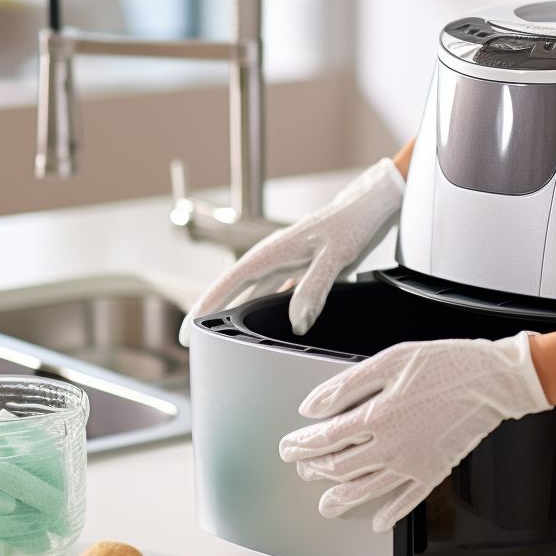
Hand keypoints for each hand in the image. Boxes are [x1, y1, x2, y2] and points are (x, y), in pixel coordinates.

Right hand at [178, 158, 404, 345]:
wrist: (366, 208)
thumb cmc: (350, 225)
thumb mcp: (336, 256)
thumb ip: (314, 288)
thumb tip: (296, 325)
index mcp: (271, 253)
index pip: (228, 284)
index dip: (205, 309)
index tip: (188, 334)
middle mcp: (270, 259)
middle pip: (232, 292)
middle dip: (210, 317)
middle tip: (194, 347)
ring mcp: (282, 266)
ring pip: (249, 296)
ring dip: (234, 316)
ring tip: (220, 342)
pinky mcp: (297, 271)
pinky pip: (271, 296)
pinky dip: (261, 313)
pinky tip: (260, 330)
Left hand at [278, 332, 551, 532]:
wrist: (493, 379)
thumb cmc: (445, 363)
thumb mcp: (390, 361)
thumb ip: (347, 385)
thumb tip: (312, 406)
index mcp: (377, 416)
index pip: (326, 438)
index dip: (301, 444)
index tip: (288, 446)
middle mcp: (391, 447)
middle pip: (341, 467)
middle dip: (316, 468)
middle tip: (303, 467)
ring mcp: (413, 464)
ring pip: (367, 489)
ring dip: (342, 498)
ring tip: (326, 504)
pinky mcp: (434, 472)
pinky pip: (407, 501)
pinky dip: (389, 514)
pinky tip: (378, 522)